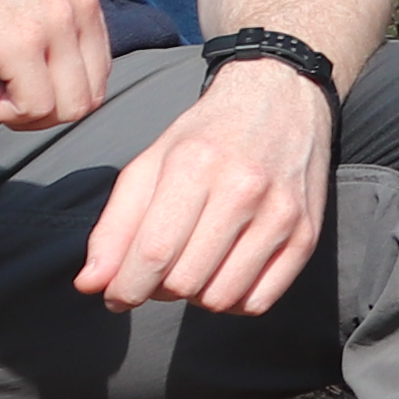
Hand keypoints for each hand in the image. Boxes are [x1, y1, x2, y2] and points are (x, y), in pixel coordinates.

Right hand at [0, 0, 115, 130]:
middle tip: (4, 92)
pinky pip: (33, 107)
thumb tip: (38, 48)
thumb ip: (43, 2)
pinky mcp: (18, 42)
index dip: (59, 88)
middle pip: (90, 95)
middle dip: (47, 110)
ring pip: (69, 109)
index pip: (99, 67)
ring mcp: (52, 25)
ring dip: (26, 114)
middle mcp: (79, 5)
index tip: (19, 75)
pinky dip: (5, 110)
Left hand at [74, 54, 336, 315]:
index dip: (125, 288)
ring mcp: (281, 212)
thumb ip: (115, 226)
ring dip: (197, 295)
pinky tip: (227, 271)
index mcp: (194, 164)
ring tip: (196, 265)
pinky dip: (234, 300)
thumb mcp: (152, 163)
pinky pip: (258, 302)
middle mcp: (243, 187)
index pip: (153, 253)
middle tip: (161, 268)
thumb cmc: (208, 134)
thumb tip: (90, 285)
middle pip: (185, 282)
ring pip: (221, 299)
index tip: (116, 296)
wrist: (283, 96)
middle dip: (160, 288)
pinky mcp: (307, 232)